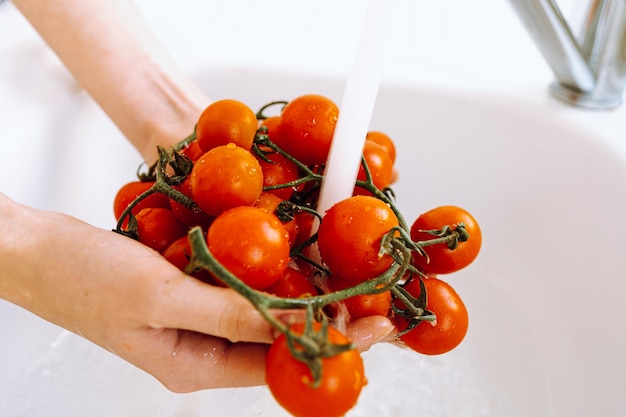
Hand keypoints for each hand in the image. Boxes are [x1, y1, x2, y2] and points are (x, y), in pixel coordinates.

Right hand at [0, 194, 393, 391]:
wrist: (38, 249)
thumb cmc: (83, 277)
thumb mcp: (160, 297)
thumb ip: (227, 313)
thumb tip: (291, 325)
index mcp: (194, 366)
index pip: (276, 365)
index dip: (326, 346)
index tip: (371, 328)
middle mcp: (201, 346)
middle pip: (275, 339)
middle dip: (323, 321)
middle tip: (369, 300)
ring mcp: (196, 315)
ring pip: (260, 309)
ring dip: (297, 292)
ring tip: (342, 277)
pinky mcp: (189, 286)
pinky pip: (237, 282)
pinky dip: (264, 268)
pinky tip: (289, 251)